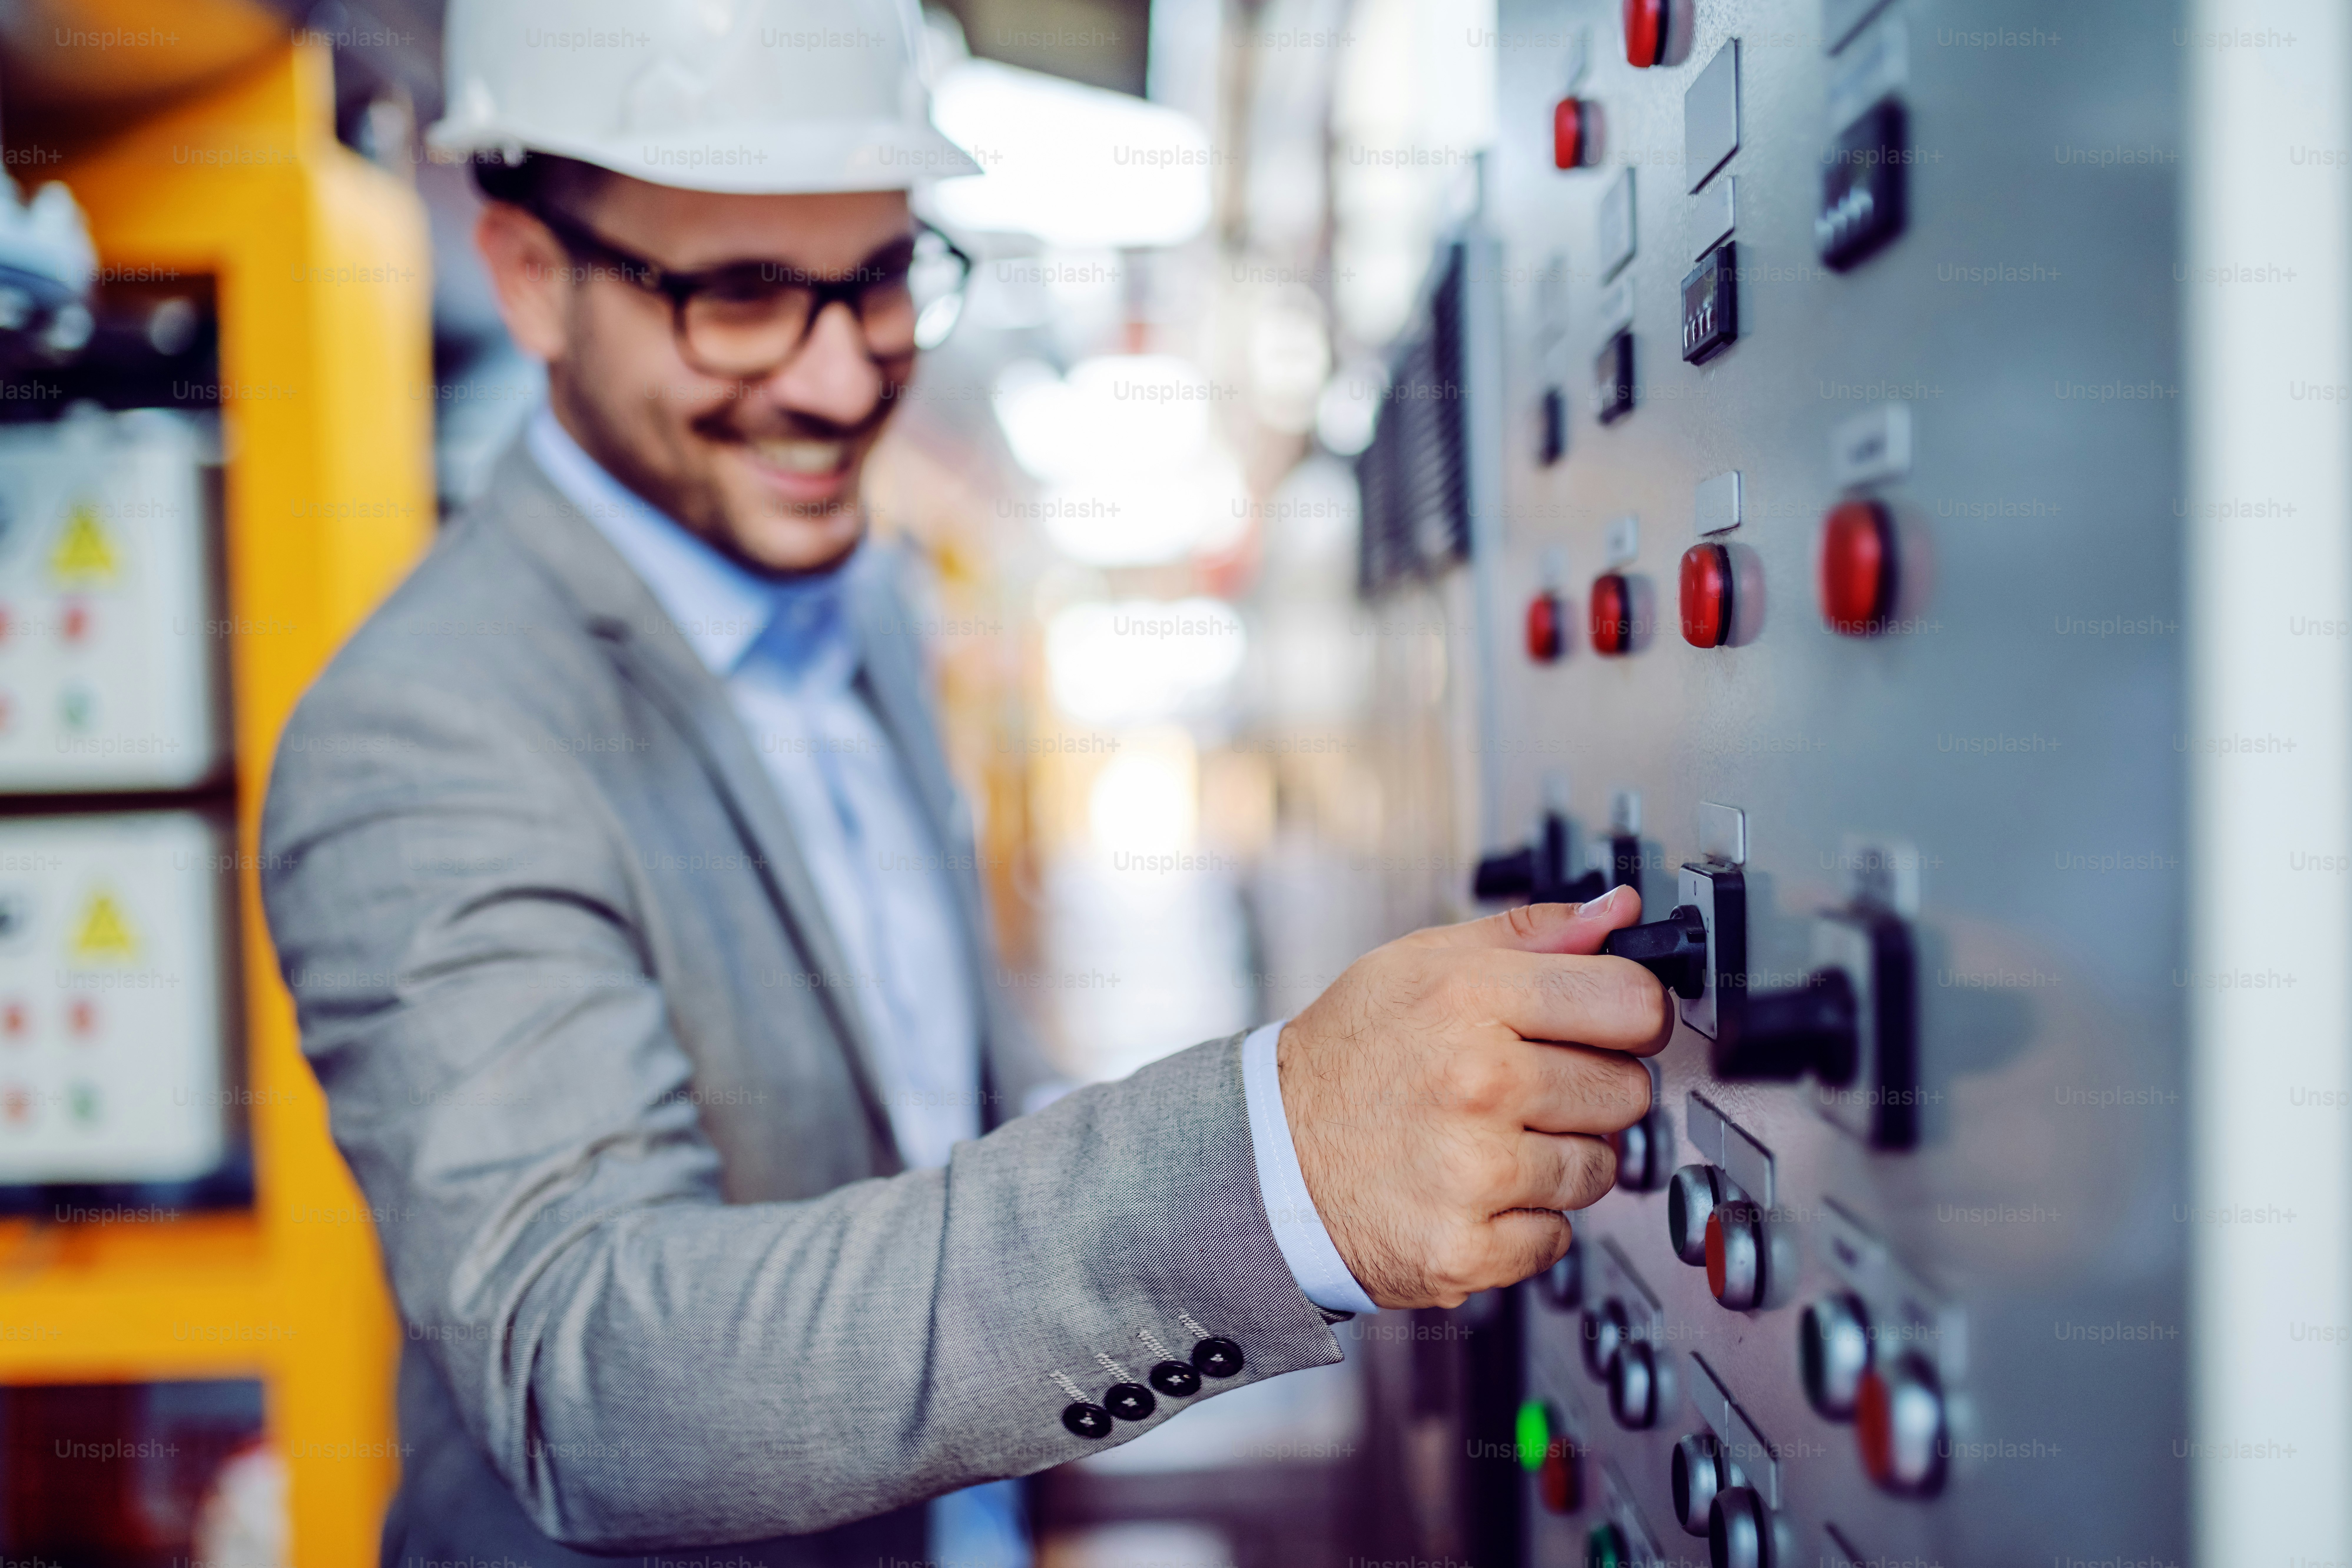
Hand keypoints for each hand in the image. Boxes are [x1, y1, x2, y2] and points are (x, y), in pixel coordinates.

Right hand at [1277, 886, 1671, 1308]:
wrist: (1270, 1155)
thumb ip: (1530, 935)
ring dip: (1561, 1159)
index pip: (1633, 1002)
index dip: (1633, 1014)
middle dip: (1590, 1089)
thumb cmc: (1350, 1054)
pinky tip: (1476, 1192)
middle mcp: (1477, 1083)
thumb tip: (1617, 911)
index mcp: (1470, 999)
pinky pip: (1557, 1237)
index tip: (1612, 1025)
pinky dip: (1526, 1222)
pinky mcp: (1466, 1249)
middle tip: (1529, 1087)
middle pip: (1627, 1090)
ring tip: (1494, 1139)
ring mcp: (1473, 1173)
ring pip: (1600, 1170)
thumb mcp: (1421, 963)